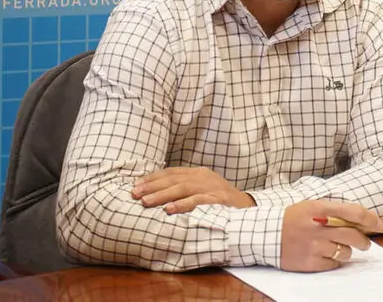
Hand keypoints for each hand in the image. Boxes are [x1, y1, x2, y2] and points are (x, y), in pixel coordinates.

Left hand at [132, 167, 255, 214]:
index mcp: (198, 173)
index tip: (135, 185)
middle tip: (134, 193)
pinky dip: (183, 204)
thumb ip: (184, 189)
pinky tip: (169, 209)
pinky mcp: (218, 200)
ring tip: (145, 201)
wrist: (248, 208)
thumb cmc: (220, 201)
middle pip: (174, 179)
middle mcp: (204, 177)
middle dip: (152, 186)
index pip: (172, 172)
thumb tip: (156, 194)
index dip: (152, 178)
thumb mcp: (202, 190)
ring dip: (162, 195)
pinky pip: (198, 201)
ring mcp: (212, 187)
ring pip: (183, 188)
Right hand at [280, 199, 382, 271]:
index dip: (371, 219)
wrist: (266, 234)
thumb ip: (336, 210)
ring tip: (337, 247)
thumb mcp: (313, 205)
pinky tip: (326, 254)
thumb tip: (362, 220)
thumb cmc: (293, 218)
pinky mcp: (309, 262)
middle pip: (353, 235)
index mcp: (321, 209)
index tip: (380, 225)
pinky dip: (334, 260)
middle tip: (365, 243)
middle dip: (364, 241)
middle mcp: (319, 227)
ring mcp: (314, 246)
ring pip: (345, 251)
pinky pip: (333, 264)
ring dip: (346, 250)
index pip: (354, 213)